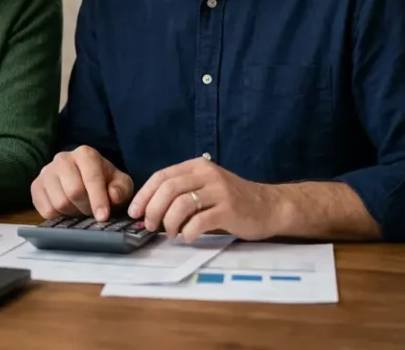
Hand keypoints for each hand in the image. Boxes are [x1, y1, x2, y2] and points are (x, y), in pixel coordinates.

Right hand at [30, 146, 133, 221]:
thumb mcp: (119, 184)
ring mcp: (46, 172)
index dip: (98, 200)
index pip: (91, 178)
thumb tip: (112, 196)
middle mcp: (63, 158)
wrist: (83, 179)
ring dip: (73, 213)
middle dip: (86, 208)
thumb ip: (121, 189)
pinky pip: (45, 210)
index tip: (103, 217)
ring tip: (79, 209)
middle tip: (92, 212)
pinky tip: (67, 211)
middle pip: (73, 192)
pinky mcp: (36, 186)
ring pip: (59, 202)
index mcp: (85, 154)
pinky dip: (59, 216)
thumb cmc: (104, 182)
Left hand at [128, 156, 287, 242]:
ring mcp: (219, 191)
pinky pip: (200, 221)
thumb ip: (181, 194)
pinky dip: (189, 232)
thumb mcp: (205, 188)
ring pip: (181, 204)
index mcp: (197, 167)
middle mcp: (207, 174)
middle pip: (168, 189)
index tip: (134, 212)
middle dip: (153, 209)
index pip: (161, 176)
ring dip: (169, 223)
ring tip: (171, 234)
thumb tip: (148, 211)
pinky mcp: (229, 209)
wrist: (270, 206)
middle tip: (149, 226)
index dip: (144, 195)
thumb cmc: (233, 201)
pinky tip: (189, 237)